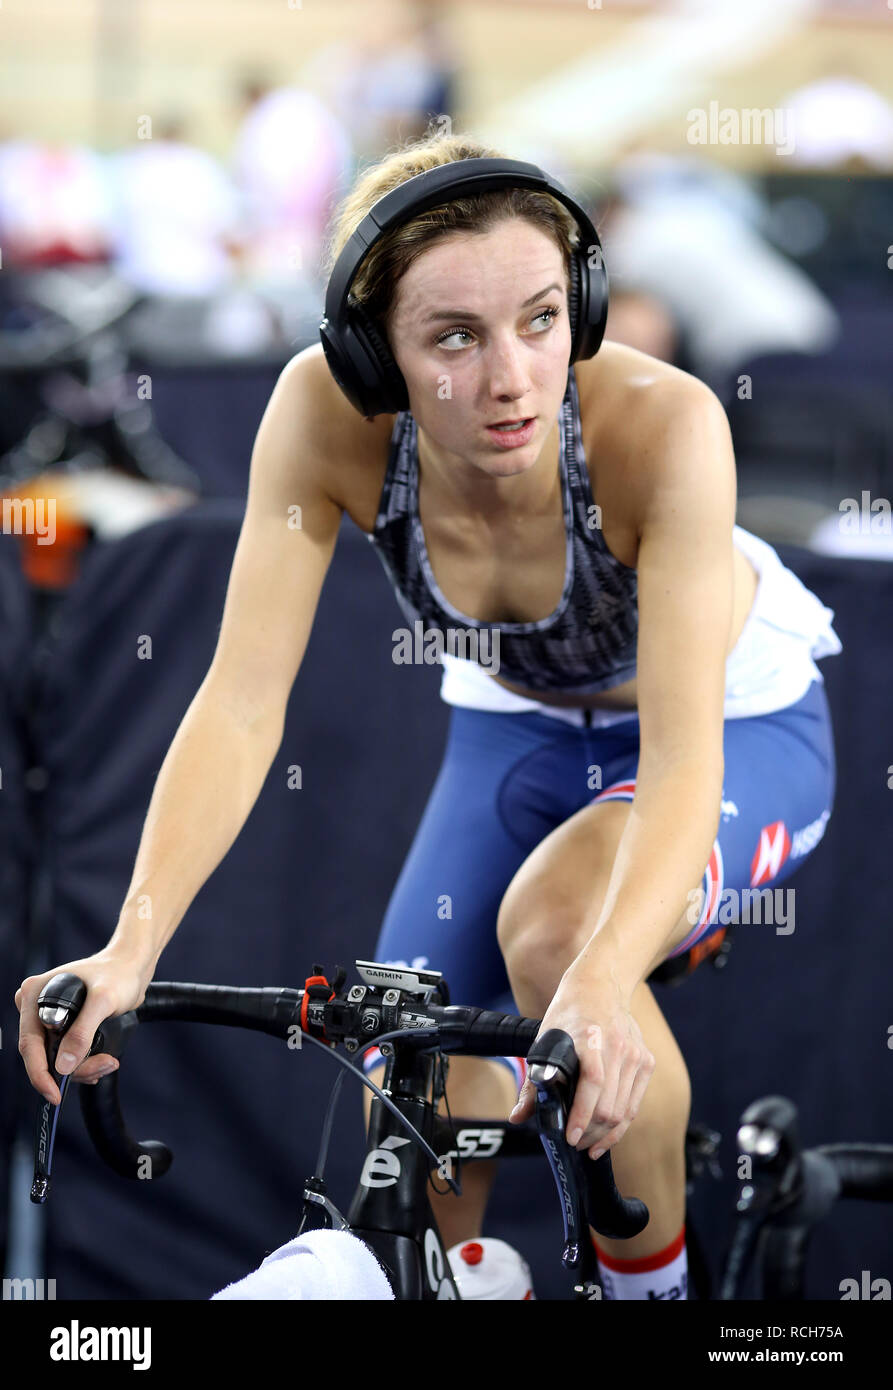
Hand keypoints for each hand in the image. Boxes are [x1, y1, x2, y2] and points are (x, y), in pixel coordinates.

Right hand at [16, 946, 154, 1105]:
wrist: (133, 967)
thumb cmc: (118, 973)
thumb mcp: (103, 1001)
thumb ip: (82, 1032)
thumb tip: (63, 1065)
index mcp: (35, 994)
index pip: (29, 1043)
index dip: (40, 1073)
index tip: (55, 1094)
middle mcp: (37, 1006)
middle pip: (42, 1054)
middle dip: (72, 1069)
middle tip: (102, 1067)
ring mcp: (50, 1017)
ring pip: (56, 1058)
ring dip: (82, 1067)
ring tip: (108, 1062)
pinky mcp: (64, 1026)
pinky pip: (66, 1054)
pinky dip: (83, 1064)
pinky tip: (101, 1061)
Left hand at [508, 966, 654, 1158]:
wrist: (600, 986)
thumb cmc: (568, 1015)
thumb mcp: (544, 1041)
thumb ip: (532, 1083)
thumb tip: (517, 1118)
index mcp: (590, 1039)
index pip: (592, 1084)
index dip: (581, 1116)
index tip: (569, 1138)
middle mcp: (617, 1047)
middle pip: (609, 1106)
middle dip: (590, 1133)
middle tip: (574, 1144)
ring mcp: (635, 1055)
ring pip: (624, 1111)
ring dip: (605, 1135)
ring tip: (588, 1145)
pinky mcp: (646, 1061)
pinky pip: (634, 1104)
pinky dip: (621, 1125)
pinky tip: (607, 1135)